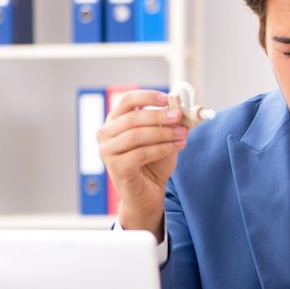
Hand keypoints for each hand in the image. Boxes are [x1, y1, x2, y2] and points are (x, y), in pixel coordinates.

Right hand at [97, 89, 187, 240]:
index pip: (127, 100)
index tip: (168, 98)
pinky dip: (162, 148)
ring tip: (183, 133)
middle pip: (133, 118)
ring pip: (137, 136)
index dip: (147, 96)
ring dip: (163, 132)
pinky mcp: (116, 168)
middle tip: (179, 116)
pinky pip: (141, 153)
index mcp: (115, 121)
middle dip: (159, 116)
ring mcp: (107, 151)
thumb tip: (182, 108)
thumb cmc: (153, 162)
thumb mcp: (161, 137)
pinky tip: (178, 145)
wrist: (148, 192)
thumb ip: (167, 122)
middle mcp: (106, 134)